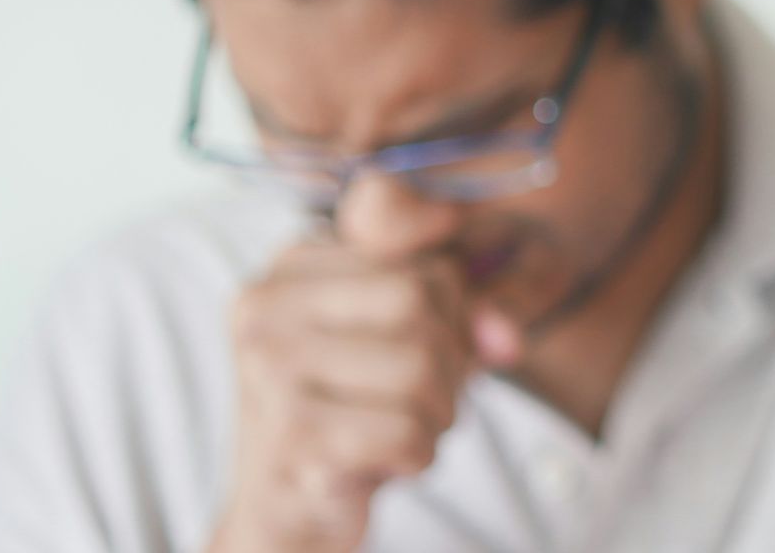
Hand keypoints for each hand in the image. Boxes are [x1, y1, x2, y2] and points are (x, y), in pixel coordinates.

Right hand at [209, 237, 522, 552]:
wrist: (287, 510)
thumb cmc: (352, 414)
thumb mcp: (405, 341)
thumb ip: (464, 314)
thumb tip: (507, 337)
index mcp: (293, 266)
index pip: (424, 265)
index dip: (457, 317)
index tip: (438, 354)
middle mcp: (267, 305)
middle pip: (418, 302)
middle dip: (450, 363)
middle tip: (429, 401)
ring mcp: (269, 367)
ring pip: (418, 367)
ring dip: (438, 414)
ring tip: (407, 430)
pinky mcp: (289, 433)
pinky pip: (405, 430)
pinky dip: (419, 454)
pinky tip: (389, 461)